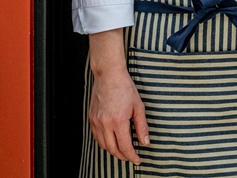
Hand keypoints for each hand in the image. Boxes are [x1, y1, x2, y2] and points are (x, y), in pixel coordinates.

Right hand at [87, 30, 149, 163]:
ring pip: (103, 145)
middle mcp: (105, 123)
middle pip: (113, 149)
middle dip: (123, 156)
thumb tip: (145, 142)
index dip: (132, 156)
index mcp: (118, 121)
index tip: (137, 160)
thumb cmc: (125, 88)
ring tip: (122, 150)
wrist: (108, 75)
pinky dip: (104, 142)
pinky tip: (111, 141)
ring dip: (113, 151)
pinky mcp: (91, 118)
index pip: (125, 147)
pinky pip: (96, 137)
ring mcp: (96, 121)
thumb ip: (142, 127)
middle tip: (131, 157)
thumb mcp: (138, 107)